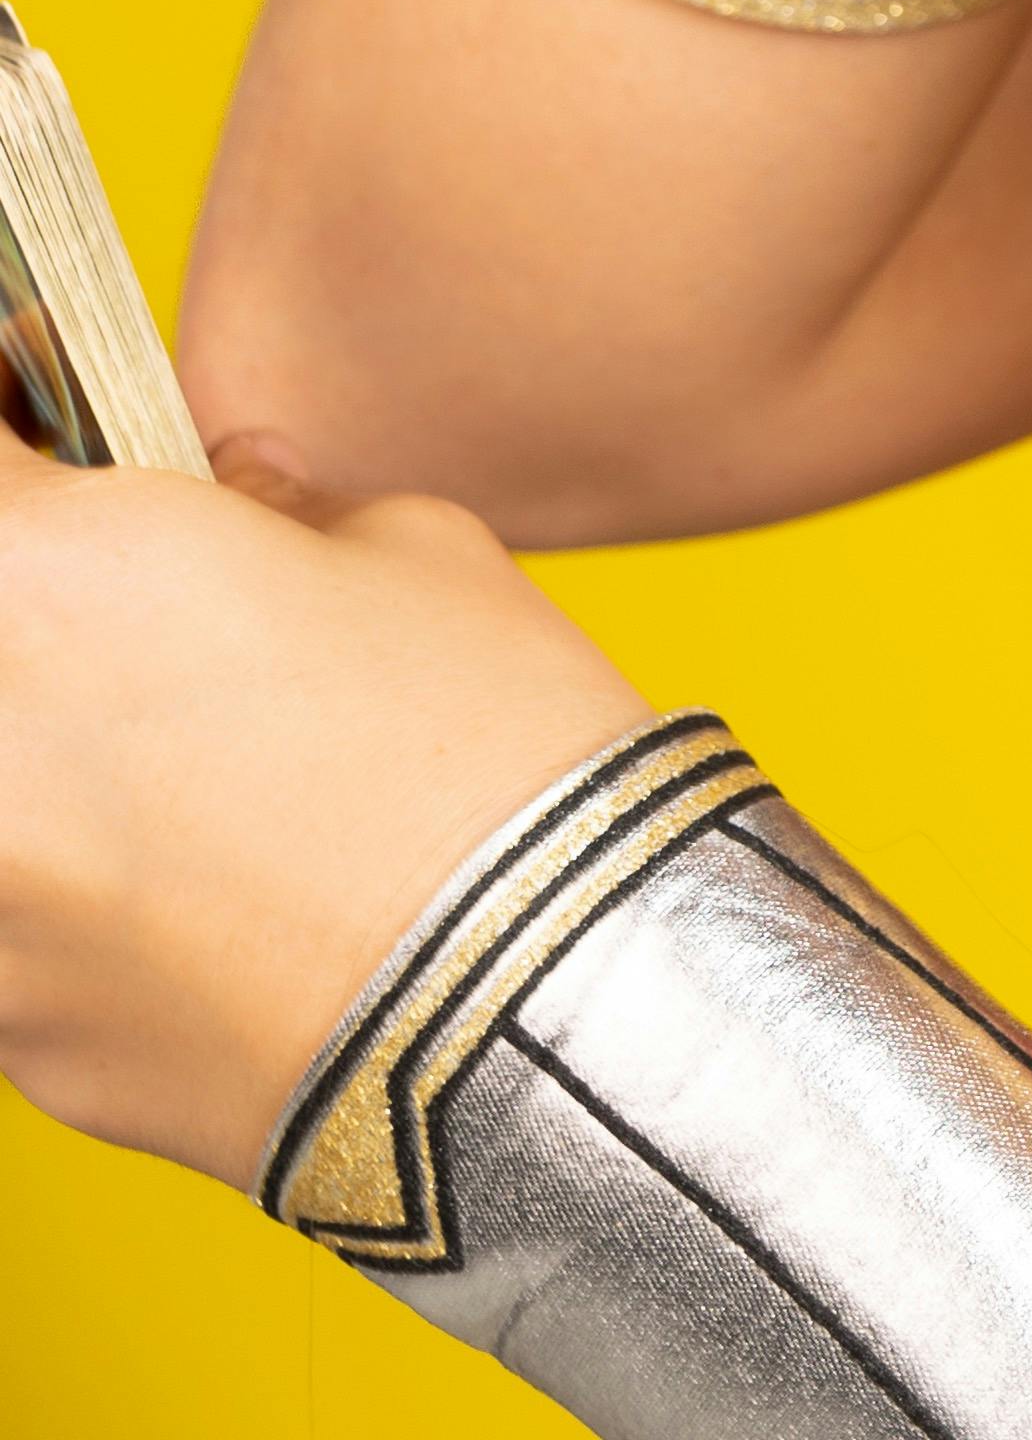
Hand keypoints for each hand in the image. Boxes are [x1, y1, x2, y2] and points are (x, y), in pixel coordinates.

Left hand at [0, 438, 647, 1183]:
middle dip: (42, 615)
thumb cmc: (493, 746)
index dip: (7, 427)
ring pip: (0, 792)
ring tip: (192, 783)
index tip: (39, 430)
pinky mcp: (6, 1030)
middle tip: (130, 619)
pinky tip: (218, 901)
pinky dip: (87, 899)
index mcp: (40, 570)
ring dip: (60, 766)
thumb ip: (272, 510)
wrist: (549, 1005)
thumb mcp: (414, 551)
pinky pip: (23, 923)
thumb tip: (232, 502)